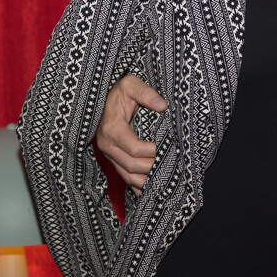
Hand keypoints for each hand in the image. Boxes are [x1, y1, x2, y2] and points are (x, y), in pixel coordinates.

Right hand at [95, 74, 165, 190]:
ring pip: (127, 176)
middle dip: (152, 168)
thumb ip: (145, 93)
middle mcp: (108, 145)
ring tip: (165, 182)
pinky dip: (137, 187)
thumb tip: (162, 105)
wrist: (103, 99)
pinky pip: (124, 177)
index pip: (134, 148)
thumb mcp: (131, 84)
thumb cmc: (119, 91)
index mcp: (112, 129)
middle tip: (172, 166)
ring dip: (146, 181)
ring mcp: (109, 154)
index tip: (168, 147)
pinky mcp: (113, 159)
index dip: (152, 151)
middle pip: (132, 166)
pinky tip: (151, 191)